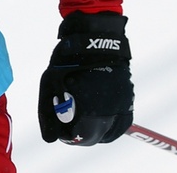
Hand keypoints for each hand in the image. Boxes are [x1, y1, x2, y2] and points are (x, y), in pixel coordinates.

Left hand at [38, 11, 133, 145]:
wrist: (94, 37)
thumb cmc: (68, 60)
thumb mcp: (50, 83)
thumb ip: (48, 114)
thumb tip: (50, 139)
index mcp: (88, 105)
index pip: (79, 135)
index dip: (67, 134)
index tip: (61, 127)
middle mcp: (109, 107)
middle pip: (95, 136)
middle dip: (81, 133)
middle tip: (70, 124)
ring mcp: (122, 103)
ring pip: (110, 131)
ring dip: (97, 130)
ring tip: (84, 118)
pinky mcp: (128, 97)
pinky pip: (121, 121)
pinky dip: (110, 122)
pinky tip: (98, 114)